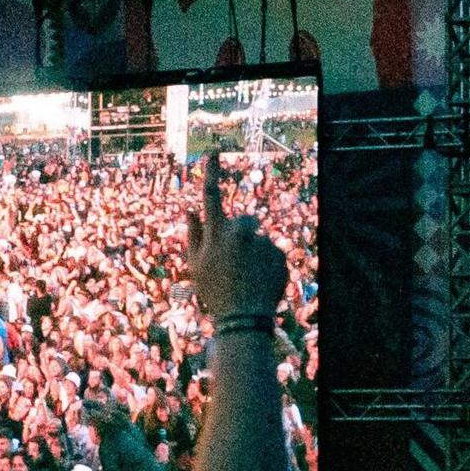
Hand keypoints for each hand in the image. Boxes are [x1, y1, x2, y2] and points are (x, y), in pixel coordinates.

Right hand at [188, 164, 289, 322]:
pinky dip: (266, 264)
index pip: (210, 195)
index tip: (213, 152)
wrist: (244, 317)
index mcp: (218, 232)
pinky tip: (259, 281)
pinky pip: (271, 252)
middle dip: (238, 235)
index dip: (211, 173)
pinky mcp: (279, 253)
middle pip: (241, 222)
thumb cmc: (213, 291)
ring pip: (257, 239)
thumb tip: (189, 210)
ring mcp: (262, 241)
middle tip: (230, 264)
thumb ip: (193, 234)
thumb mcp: (195, 265)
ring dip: (252, 252)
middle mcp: (242, 232)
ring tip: (245, 277)